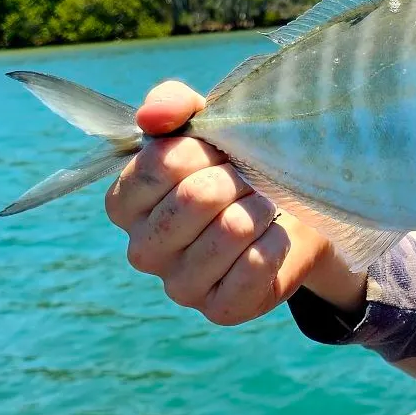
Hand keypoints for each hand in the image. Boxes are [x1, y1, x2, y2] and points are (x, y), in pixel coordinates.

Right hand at [104, 80, 365, 324]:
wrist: (290, 217)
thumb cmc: (237, 170)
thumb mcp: (205, 126)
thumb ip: (172, 104)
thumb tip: (152, 117)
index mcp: (125, 204)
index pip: (162, 163)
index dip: (205, 151)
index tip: (222, 154)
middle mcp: (142, 250)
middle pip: (196, 197)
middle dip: (237, 180)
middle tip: (250, 182)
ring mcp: (178, 286)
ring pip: (229, 231)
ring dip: (260, 210)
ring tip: (263, 208)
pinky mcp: (218, 310)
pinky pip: (253, 268)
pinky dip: (275, 244)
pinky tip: (274, 238)